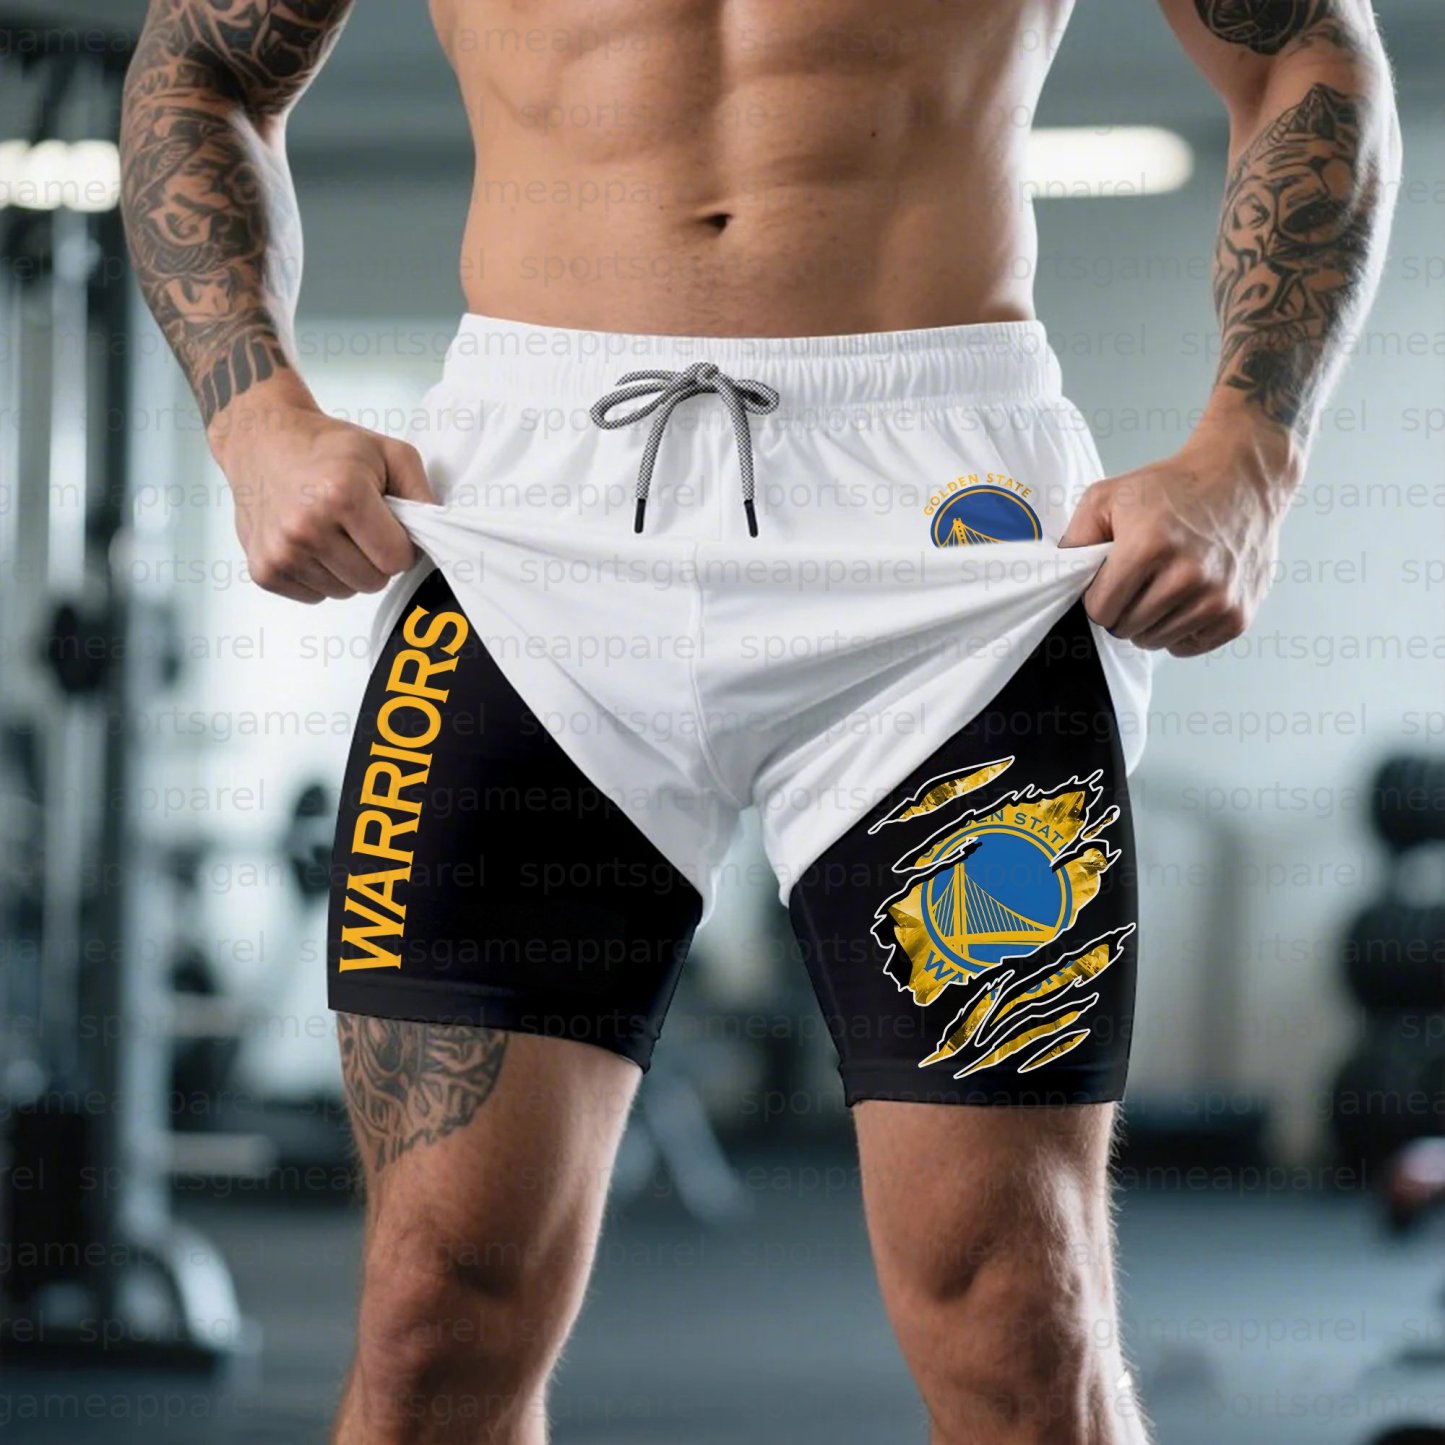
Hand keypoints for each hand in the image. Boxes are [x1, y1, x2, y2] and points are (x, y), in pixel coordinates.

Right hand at [214, 400, 435, 603]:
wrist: (262, 440)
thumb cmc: (328, 448)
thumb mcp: (388, 453)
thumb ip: (421, 493)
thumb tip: (435, 534)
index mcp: (342, 495)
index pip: (397, 560)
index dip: (400, 545)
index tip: (388, 525)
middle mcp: (307, 528)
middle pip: (373, 582)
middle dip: (375, 559)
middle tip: (357, 526)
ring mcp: (282, 553)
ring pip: (345, 593)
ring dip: (346, 569)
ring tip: (331, 530)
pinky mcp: (264, 571)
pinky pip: (316, 597)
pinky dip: (319, 576)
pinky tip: (309, 542)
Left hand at [1059, 433, 1292, 657]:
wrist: (1241, 478)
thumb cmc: (1171, 488)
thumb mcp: (1108, 497)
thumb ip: (1075, 539)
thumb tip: (1059, 579)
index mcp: (1148, 547)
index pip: (1100, 610)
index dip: (1098, 597)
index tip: (1110, 579)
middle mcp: (1187, 577)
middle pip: (1125, 629)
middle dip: (1123, 609)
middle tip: (1139, 579)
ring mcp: (1217, 599)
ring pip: (1155, 641)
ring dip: (1150, 621)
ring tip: (1163, 584)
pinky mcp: (1238, 615)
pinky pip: (1187, 647)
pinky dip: (1180, 630)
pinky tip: (1187, 598)